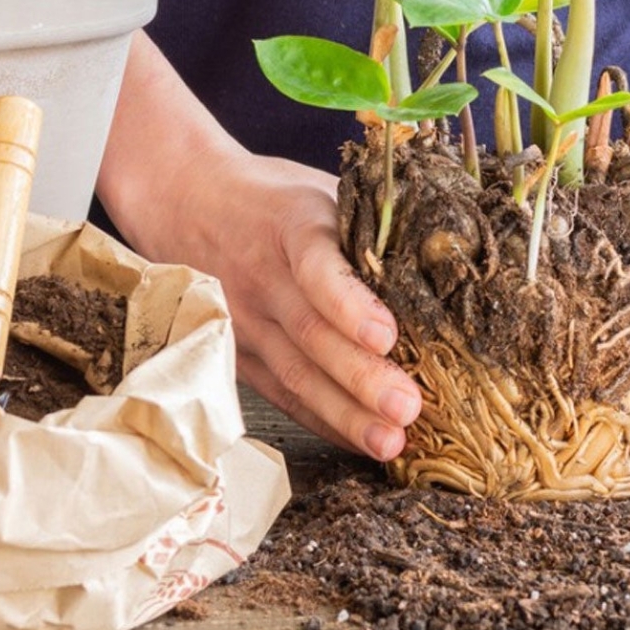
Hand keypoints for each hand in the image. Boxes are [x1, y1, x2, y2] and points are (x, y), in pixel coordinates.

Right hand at [96, 32, 421, 461]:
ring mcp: (244, 316)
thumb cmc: (272, 196)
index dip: (349, 303)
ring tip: (390, 443)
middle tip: (408, 408)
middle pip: (310, 332)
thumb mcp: (316, 187)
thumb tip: (446, 253)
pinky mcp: (236, 350)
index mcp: (292, 222)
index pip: (317, 265)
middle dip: (360, 377)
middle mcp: (263, 273)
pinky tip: (357, 441)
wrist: (183, 198)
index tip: (387, 336)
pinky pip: (281, 391)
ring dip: (344, 412)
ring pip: (295, 372)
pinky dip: (321, 419)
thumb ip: (366, 220)